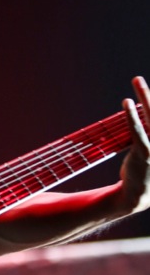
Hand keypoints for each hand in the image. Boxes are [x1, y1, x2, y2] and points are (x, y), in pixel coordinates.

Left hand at [118, 76, 149, 215]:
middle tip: (137, 78)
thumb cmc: (147, 170)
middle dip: (149, 94)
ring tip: (137, 80)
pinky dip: (132, 116)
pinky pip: (138, 131)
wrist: (139, 196)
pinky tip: (127, 103)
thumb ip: (148, 131)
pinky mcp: (145, 154)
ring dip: (145, 96)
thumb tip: (142, 111)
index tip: (146, 87)